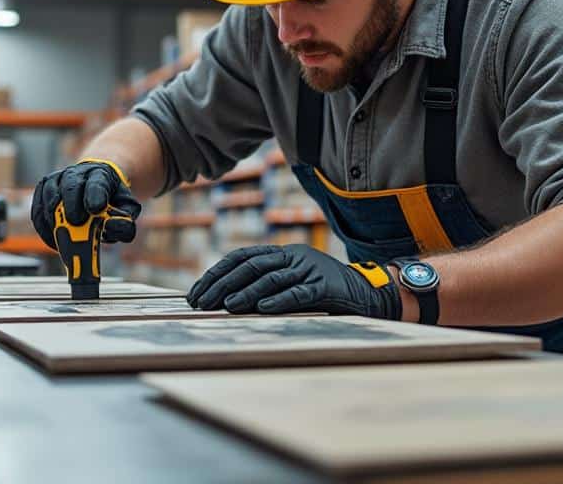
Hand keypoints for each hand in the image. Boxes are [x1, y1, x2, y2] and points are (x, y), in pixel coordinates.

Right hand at [30, 159, 140, 248]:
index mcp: (100, 175)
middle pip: (71, 186)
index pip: (97, 182)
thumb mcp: (126, 209)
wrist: (94, 182)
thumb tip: (110, 229)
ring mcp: (57, 179)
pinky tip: (53, 239)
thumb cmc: (110, 200)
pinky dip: (43, 226)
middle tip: (76, 224)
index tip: (96, 209)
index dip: (95, 195)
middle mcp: (77, 173)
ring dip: (54, 218)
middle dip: (72, 207)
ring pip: (50, 196)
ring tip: (63, 238)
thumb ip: (125, 223)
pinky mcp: (43, 188)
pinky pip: (37, 207)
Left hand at [186, 244, 399, 318]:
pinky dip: (279, 300)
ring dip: (245, 292)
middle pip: (250, 265)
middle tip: (202, 302)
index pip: (241, 257)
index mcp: (282, 253)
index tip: (196, 292)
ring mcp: (309, 269)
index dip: (216, 273)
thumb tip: (225, 300)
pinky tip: (262, 309)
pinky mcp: (324, 286)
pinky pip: (299, 292)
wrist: (366, 291)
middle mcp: (292, 256)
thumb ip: (265, 285)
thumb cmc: (323, 291)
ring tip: (226, 305)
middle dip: (222, 283)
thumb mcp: (291, 282)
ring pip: (271, 278)